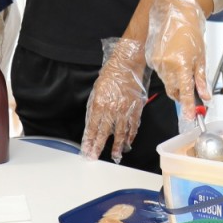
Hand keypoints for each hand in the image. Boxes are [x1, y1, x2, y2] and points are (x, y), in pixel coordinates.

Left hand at [81, 38, 148, 162]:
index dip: (89, 141)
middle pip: (105, 133)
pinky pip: (133, 126)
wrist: (127, 65)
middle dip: (99, 147)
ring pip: (121, 133)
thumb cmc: (110, 76)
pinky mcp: (136, 109)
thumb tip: (93, 125)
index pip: (93, 128)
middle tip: (95, 157)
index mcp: (100, 105)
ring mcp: (125, 110)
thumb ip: (94, 109)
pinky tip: (128, 142)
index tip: (86, 150)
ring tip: (115, 155)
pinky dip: (131, 135)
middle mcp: (112, 110)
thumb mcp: (96, 91)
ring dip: (117, 146)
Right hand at [145, 0, 207, 121]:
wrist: (176, 17)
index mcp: (181, 65)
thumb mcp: (201, 58)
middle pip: (173, 91)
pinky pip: (162, 74)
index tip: (191, 117)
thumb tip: (205, 95)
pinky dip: (169, 72)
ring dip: (175, 81)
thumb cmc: (190, 34)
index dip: (188, 106)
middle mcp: (167, 66)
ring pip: (167, 83)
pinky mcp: (152, 60)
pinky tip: (174, 60)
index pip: (184, 92)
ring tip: (182, 65)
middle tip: (191, 88)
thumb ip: (201, 79)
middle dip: (181, 93)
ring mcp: (158, 64)